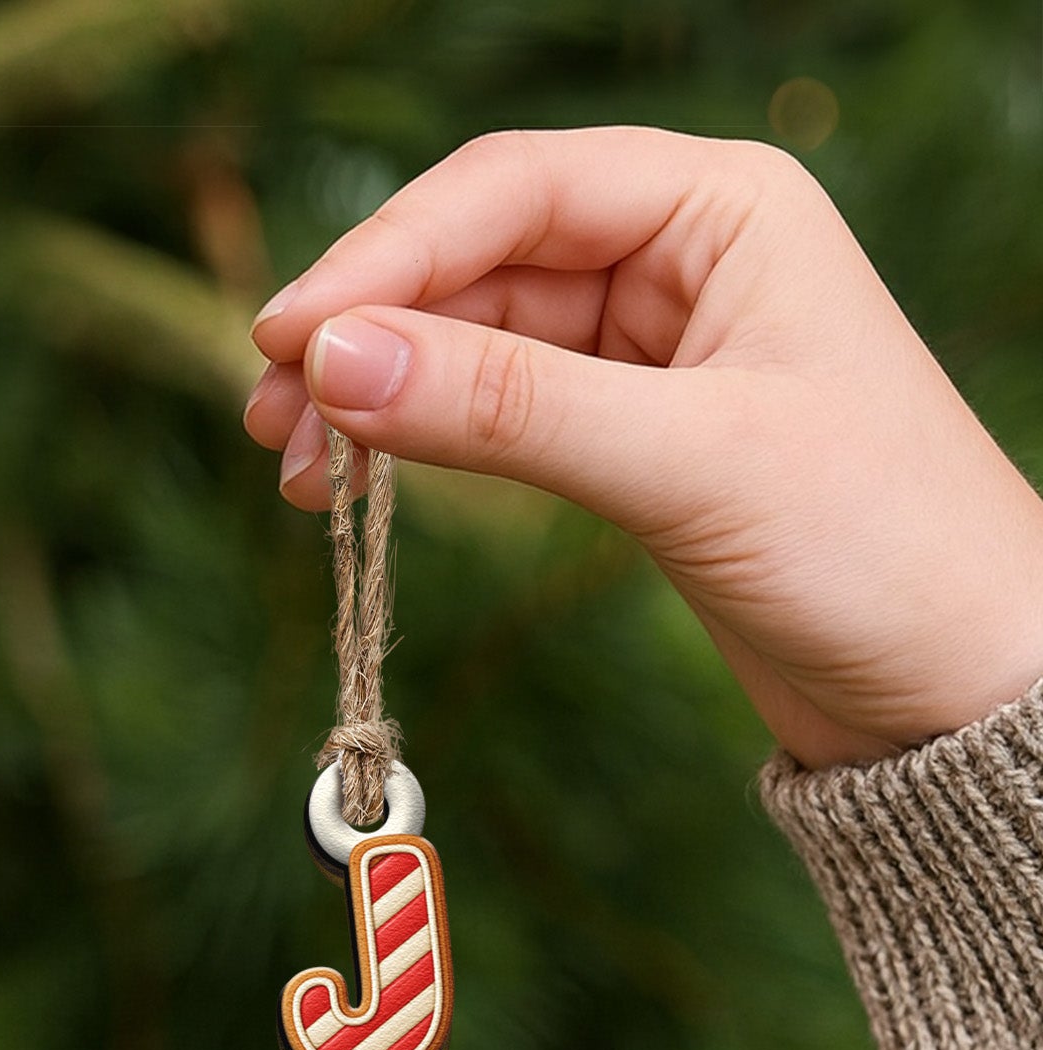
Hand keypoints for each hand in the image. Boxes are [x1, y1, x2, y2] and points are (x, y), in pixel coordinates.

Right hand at [246, 128, 1042, 767]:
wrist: (953, 684)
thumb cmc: (876, 546)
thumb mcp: (683, 463)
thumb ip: (503, 407)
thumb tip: (334, 359)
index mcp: (722, 206)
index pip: (513, 191)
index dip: (384, 257)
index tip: (284, 335)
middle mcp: (677, 257)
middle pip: (474, 259)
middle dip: (366, 331)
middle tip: (269, 416)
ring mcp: (644, 350)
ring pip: (469, 340)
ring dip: (379, 394)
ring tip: (300, 468)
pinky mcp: (623, 437)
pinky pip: (492, 412)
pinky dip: (421, 442)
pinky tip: (363, 479)